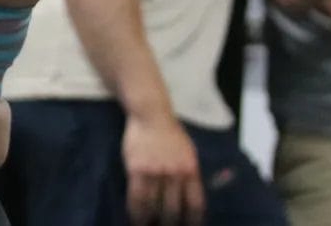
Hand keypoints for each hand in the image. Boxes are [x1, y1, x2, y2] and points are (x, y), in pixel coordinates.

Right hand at [123, 111, 204, 225]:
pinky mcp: (137, 170)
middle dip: (169, 223)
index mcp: (191, 170)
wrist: (151, 115)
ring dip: (151, 220)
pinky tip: (135, 218)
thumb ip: (190, 173)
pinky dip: (136, 212)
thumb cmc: (171, 134)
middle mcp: (175, 174)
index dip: (192, 220)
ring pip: (153, 206)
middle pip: (173, 209)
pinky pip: (137, 197)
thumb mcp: (189, 153)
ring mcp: (155, 172)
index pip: (195, 204)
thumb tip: (191, 196)